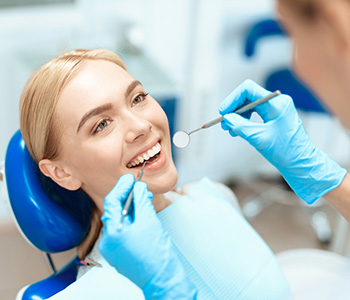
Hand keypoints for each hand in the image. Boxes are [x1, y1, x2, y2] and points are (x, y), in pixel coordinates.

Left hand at [99, 174, 196, 298]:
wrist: (163, 279)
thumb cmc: (157, 254)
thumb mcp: (149, 221)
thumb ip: (141, 200)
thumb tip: (138, 187)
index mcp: (112, 234)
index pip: (112, 202)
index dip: (122, 187)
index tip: (131, 178)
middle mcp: (108, 242)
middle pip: (115, 211)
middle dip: (128, 197)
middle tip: (139, 187)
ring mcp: (113, 249)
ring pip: (120, 220)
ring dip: (131, 208)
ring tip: (144, 199)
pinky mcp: (121, 253)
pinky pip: (124, 230)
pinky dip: (132, 219)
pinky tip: (142, 214)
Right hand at [219, 79, 346, 203]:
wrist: (300, 163)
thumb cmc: (285, 152)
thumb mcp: (259, 138)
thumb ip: (240, 126)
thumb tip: (226, 118)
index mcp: (276, 104)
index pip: (248, 89)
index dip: (232, 99)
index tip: (223, 112)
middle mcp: (277, 102)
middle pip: (247, 96)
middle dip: (233, 109)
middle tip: (224, 123)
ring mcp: (276, 108)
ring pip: (249, 104)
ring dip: (237, 115)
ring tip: (230, 129)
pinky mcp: (274, 116)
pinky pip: (254, 112)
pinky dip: (244, 120)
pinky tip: (238, 130)